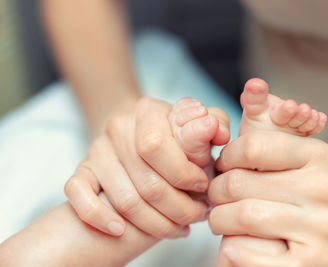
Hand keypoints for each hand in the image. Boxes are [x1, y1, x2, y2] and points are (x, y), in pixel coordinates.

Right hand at [65, 97, 210, 237]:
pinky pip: (78, 196)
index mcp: (147, 112)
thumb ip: (213, 123)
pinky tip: (121, 231)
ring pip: (124, 200)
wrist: (134, 130)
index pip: (158, 146)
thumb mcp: (197, 123)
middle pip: (146, 182)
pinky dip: (99, 217)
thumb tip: (213, 129)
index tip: (202, 186)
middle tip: (198, 215)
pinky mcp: (82, 171)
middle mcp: (118, 129)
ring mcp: (97, 151)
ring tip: (181, 227)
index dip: (184, 173)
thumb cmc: (172, 133)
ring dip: (156, 223)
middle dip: (179, 207)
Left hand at [208, 131, 327, 265]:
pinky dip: (231, 249)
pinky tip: (235, 243)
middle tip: (217, 196)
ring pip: (240, 215)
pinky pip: (246, 253)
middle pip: (238, 183)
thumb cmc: (310, 196)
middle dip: (216, 190)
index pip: (252, 146)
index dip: (227, 157)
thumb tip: (220, 135)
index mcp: (318, 156)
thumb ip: (265, 144)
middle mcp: (322, 190)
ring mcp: (319, 230)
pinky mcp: (307, 264)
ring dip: (219, 219)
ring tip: (223, 219)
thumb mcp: (299, 161)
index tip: (223, 167)